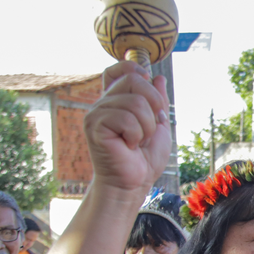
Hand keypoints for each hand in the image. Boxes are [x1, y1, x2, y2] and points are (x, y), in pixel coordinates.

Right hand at [84, 61, 171, 194]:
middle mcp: (103, 104)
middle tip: (149, 129)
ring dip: (146, 127)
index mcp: (116, 101)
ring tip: (137, 142)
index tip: (146, 84)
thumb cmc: (144, 159)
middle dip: (153, 104)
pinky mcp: (94, 126)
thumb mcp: (158, 125)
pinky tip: (128, 146)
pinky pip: (126, 118)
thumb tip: (158, 78)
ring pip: (134, 102)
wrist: (134, 183)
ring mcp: (96, 113)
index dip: (132, 69)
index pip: (116, 70)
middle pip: (133, 80)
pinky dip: (136, 135)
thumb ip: (157, 101)